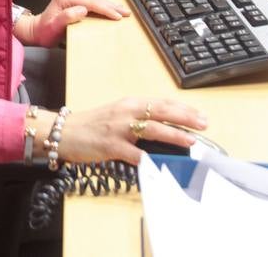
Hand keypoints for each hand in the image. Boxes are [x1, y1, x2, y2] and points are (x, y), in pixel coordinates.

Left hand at [14, 0, 129, 47]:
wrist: (36, 31)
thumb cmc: (44, 32)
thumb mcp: (54, 27)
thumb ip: (67, 17)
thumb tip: (83, 10)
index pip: (90, 2)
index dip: (105, 9)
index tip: (117, 16)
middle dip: (111, 6)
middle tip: (126, 13)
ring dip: (109, 4)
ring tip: (122, 10)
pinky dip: (102, 4)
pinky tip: (110, 6)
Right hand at [35, 98, 207, 166]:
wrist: (64, 132)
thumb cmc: (93, 125)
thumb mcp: (118, 116)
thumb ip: (140, 119)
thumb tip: (167, 129)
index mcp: (130, 103)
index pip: (162, 102)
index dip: (184, 108)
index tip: (202, 115)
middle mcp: (126, 111)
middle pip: (160, 111)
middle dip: (185, 118)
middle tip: (204, 124)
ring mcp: (118, 128)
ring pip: (150, 128)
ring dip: (172, 134)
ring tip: (190, 140)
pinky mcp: (109, 144)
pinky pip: (132, 153)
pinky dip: (146, 159)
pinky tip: (159, 164)